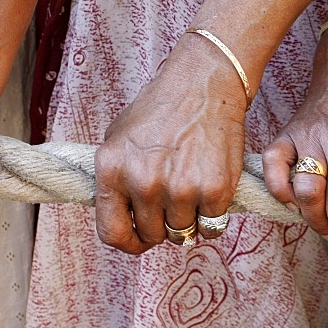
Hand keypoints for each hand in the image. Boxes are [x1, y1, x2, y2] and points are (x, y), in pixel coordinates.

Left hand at [93, 34, 247, 253]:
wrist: (204, 84)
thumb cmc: (161, 109)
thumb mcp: (119, 138)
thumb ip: (114, 180)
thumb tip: (120, 218)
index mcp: (112, 170)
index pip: (112, 233)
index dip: (128, 242)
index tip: (139, 240)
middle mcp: (144, 182)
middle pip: (152, 235)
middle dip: (162, 224)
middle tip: (173, 201)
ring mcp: (180, 188)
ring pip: (183, 233)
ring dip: (189, 219)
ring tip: (192, 188)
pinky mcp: (215, 190)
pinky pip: (212, 226)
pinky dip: (213, 215)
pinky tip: (211, 188)